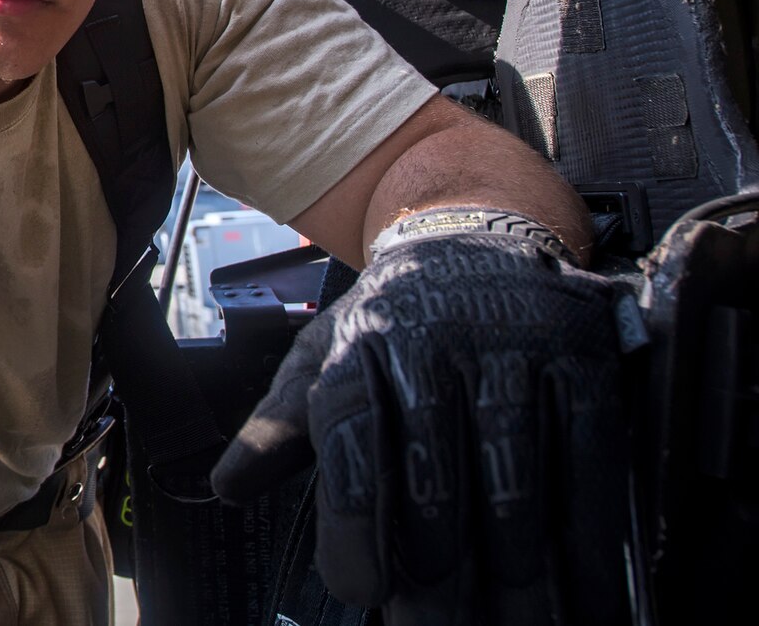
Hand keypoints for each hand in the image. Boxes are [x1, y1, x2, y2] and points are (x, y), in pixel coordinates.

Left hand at [211, 208, 632, 625]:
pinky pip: (590, 464)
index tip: (358, 590)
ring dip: (513, 571)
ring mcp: (513, 346)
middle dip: (435, 565)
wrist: (479, 231)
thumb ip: (279, 425)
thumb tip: (226, 487)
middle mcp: (434, 337)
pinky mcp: (583, 360)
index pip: (349, 428)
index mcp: (361, 340)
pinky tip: (586, 603)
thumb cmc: (397, 318)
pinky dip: (591, 545)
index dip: (355, 516)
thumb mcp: (325, 353)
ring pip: (512, 475)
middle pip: (433, 467)